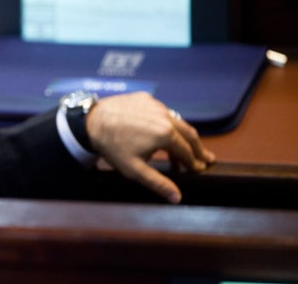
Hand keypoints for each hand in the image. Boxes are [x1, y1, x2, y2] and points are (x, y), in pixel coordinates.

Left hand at [86, 92, 215, 203]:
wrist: (91, 122)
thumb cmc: (112, 147)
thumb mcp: (135, 170)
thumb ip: (158, 183)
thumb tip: (177, 198)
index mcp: (166, 134)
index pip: (188, 151)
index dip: (195, 163)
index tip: (200, 170)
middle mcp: (165, 116)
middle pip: (189, 133)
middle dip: (198, 148)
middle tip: (206, 158)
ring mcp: (155, 105)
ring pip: (176, 121)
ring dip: (182, 135)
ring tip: (186, 148)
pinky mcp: (145, 98)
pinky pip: (162, 111)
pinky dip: (167, 123)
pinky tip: (165, 133)